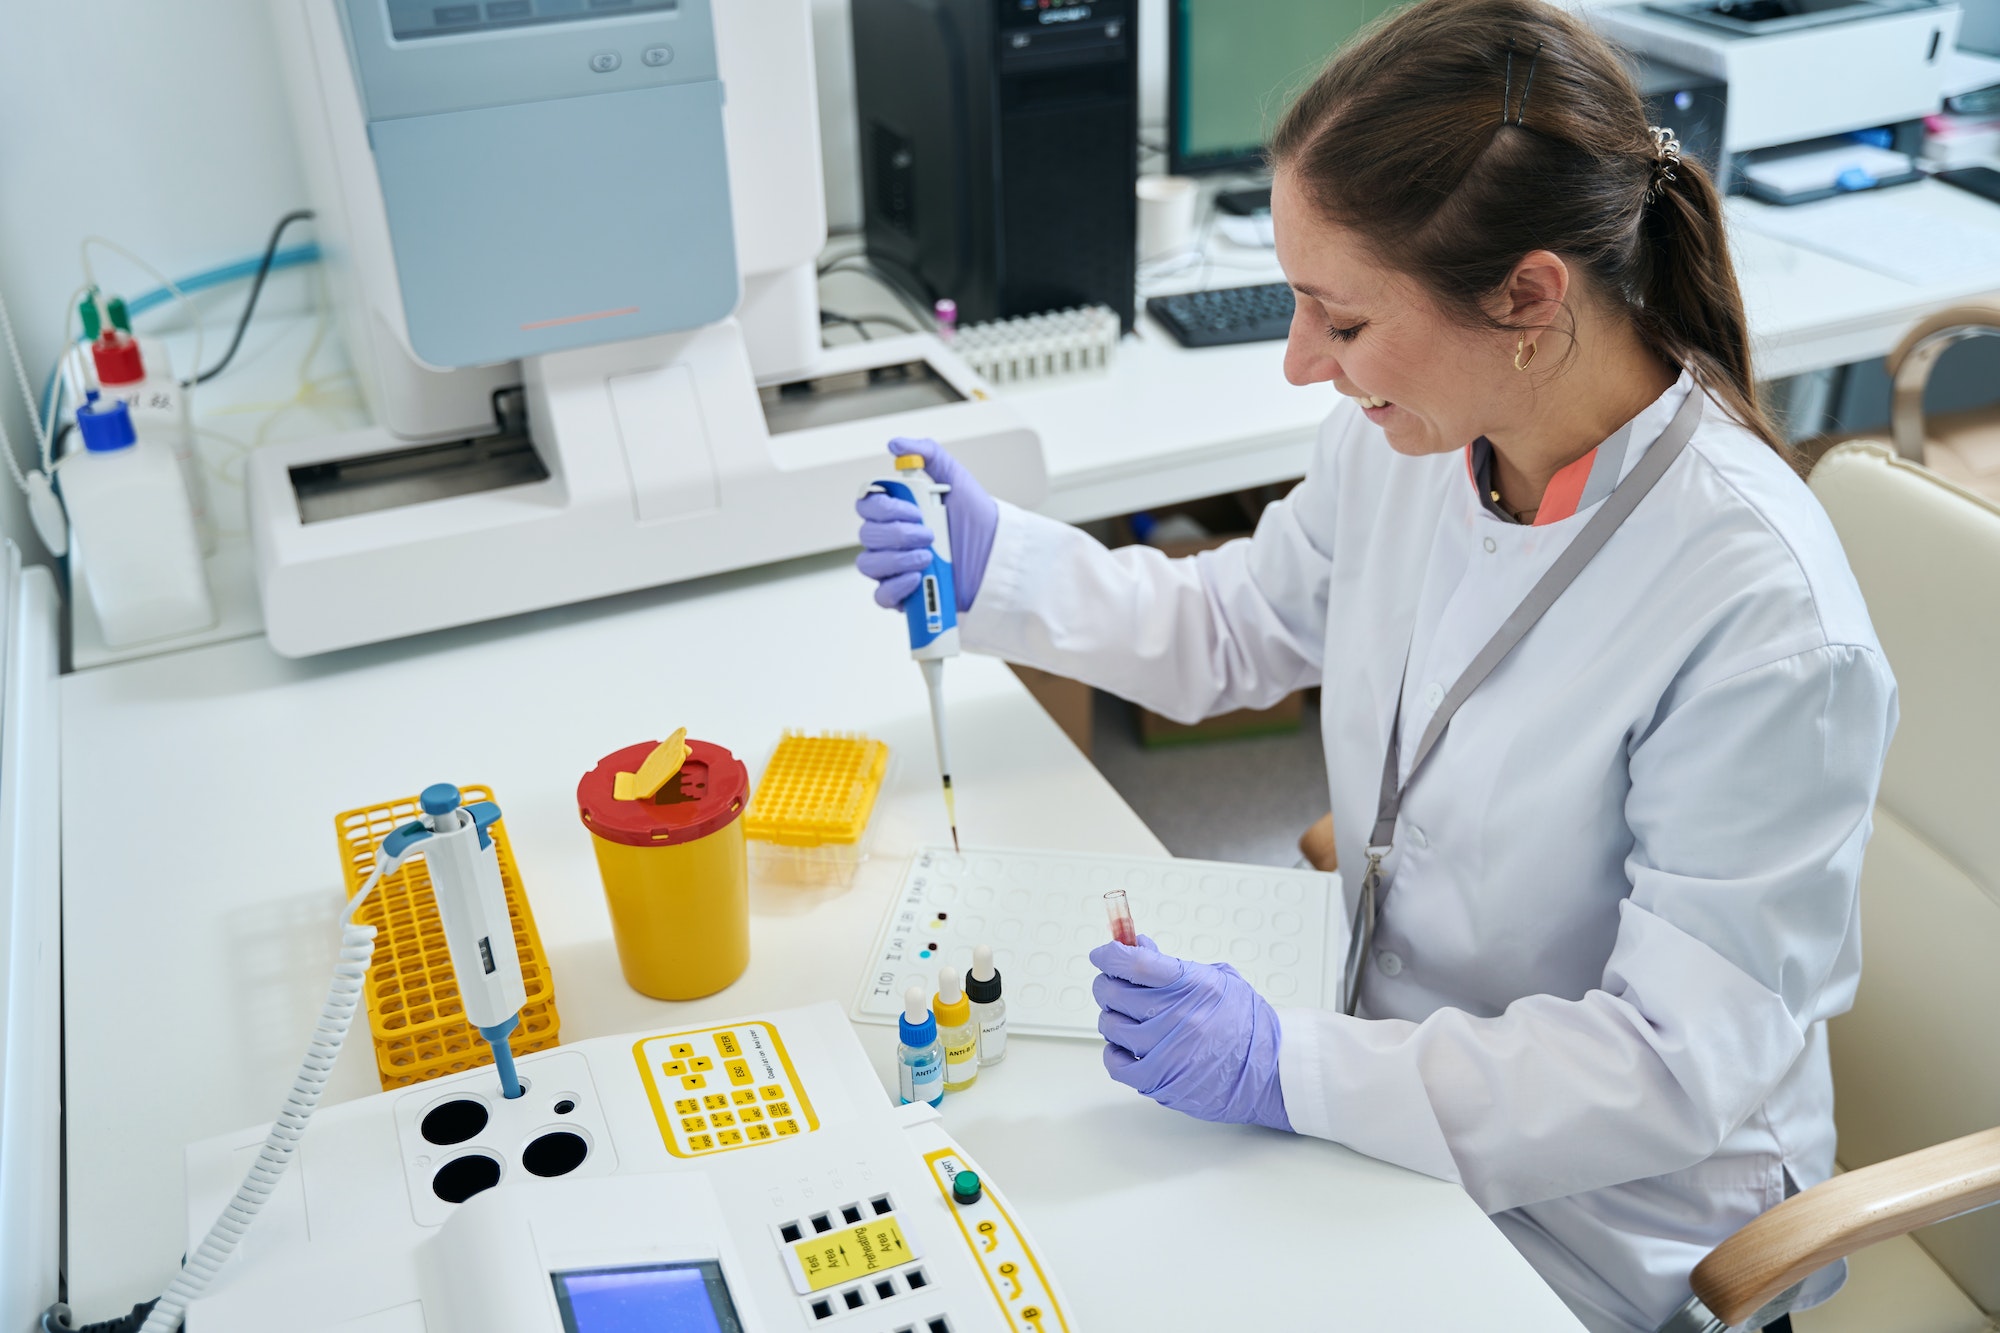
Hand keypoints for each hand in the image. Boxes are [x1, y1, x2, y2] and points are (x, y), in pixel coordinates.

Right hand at [854, 438, 998, 611]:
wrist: (997, 554)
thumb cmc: (976, 518)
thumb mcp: (955, 478)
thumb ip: (928, 454)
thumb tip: (896, 444)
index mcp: (896, 511)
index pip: (866, 506)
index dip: (883, 508)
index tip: (914, 509)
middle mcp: (890, 539)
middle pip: (867, 535)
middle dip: (898, 534)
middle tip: (929, 533)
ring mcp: (894, 567)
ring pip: (869, 564)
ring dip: (897, 559)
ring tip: (928, 556)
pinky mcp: (904, 595)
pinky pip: (881, 595)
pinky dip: (895, 587)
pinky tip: (916, 577)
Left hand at [1090, 935, 1290, 1130]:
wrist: (1270, 1071)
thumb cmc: (1245, 1024)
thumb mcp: (1216, 979)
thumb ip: (1172, 965)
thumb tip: (1135, 946)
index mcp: (1192, 985)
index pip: (1135, 962)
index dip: (1110, 954)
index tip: (1103, 953)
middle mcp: (1177, 1017)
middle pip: (1114, 992)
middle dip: (1108, 983)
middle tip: (1114, 984)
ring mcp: (1167, 1051)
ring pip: (1111, 1026)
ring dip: (1112, 1018)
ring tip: (1129, 1018)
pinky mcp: (1161, 1080)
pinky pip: (1116, 1064)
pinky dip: (1114, 1053)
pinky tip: (1125, 1046)